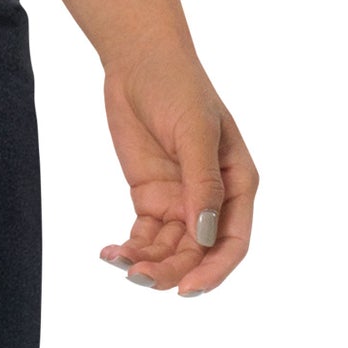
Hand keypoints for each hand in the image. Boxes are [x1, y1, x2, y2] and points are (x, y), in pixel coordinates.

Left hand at [96, 40, 256, 294]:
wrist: (137, 58)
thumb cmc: (177, 85)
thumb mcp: (194, 130)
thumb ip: (202, 182)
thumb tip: (204, 235)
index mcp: (237, 183)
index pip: (232, 241)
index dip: (214, 271)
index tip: (187, 289)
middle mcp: (212, 197)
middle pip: (197, 252)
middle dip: (171, 270)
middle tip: (138, 277)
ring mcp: (179, 198)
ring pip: (169, 249)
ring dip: (147, 262)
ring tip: (119, 263)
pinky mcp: (150, 195)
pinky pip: (145, 234)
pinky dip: (130, 247)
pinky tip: (110, 252)